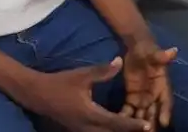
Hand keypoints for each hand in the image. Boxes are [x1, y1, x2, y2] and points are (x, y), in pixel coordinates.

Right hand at [21, 58, 150, 131]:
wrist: (38, 94)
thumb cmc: (61, 83)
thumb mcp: (82, 75)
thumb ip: (102, 71)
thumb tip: (120, 62)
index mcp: (91, 115)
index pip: (117, 123)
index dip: (133, 125)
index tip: (148, 125)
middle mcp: (88, 127)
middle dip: (129, 131)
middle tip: (147, 128)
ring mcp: (82, 130)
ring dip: (119, 131)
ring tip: (135, 127)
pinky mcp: (79, 129)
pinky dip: (109, 130)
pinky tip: (116, 125)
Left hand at [120, 41, 177, 130]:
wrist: (136, 48)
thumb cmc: (148, 50)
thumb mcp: (154, 53)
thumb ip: (162, 55)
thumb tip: (174, 51)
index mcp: (162, 85)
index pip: (166, 101)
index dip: (165, 111)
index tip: (164, 123)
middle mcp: (154, 95)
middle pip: (154, 112)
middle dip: (151, 123)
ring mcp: (142, 98)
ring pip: (142, 114)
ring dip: (139, 124)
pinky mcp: (131, 98)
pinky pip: (129, 110)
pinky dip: (125, 117)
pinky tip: (120, 123)